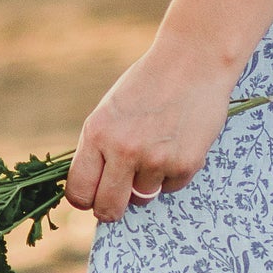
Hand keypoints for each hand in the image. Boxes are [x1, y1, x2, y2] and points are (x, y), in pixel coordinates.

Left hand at [64, 42, 238, 221]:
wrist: (194, 61)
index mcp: (97, 133)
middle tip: (118, 204)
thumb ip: (100, 147)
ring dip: (149, 181)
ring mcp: (155, 159)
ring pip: (144, 196)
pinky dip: (174, 172)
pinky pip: (172, 186)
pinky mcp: (184, 164)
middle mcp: (123, 149)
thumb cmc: (150, 84)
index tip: (93, 198)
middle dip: (111, 210)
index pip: (79, 190)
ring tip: (159, 148)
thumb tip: (95, 189)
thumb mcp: (111, 110)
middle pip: (108, 207)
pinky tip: (179, 143)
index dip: (85, 200)